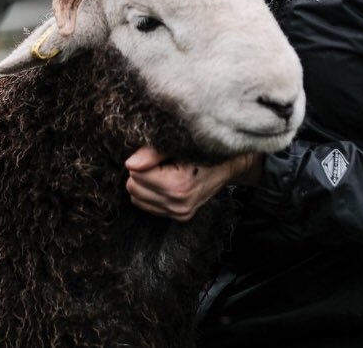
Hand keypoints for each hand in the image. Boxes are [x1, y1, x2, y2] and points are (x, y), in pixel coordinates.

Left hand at [125, 147, 263, 220]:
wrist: (232, 163)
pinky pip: (148, 206)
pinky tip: (167, 181)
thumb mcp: (182, 144)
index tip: (159, 152)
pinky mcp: (180, 217)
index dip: (144, 158)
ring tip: (165, 170)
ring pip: (137, 199)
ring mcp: (180, 214)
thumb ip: (154, 153)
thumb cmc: (207, 148)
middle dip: (142, 171)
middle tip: (162, 161)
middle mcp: (179, 204)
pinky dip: (151, 193)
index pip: (136, 173)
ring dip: (145, 183)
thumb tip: (130, 164)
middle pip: (134, 187)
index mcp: (179, 185)